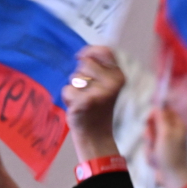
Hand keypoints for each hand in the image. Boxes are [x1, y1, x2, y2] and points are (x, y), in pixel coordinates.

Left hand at [62, 46, 124, 161]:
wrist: (96, 136)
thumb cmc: (97, 108)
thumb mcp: (105, 86)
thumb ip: (98, 69)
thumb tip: (82, 54)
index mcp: (119, 76)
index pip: (105, 51)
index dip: (89, 51)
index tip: (80, 56)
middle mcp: (113, 83)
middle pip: (85, 63)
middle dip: (79, 74)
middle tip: (86, 90)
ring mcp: (100, 93)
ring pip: (74, 77)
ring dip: (73, 88)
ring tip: (82, 100)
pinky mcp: (86, 102)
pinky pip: (67, 90)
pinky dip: (68, 98)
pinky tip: (77, 107)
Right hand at [145, 107, 186, 187]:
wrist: (172, 178)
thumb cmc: (172, 156)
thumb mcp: (166, 134)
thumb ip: (161, 119)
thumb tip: (157, 108)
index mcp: (178, 126)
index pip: (166, 111)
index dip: (156, 113)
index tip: (149, 119)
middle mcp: (172, 133)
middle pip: (154, 124)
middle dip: (150, 134)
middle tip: (153, 140)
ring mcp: (165, 144)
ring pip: (149, 138)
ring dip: (149, 147)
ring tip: (156, 154)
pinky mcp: (159, 153)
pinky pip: (149, 149)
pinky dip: (150, 155)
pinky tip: (156, 162)